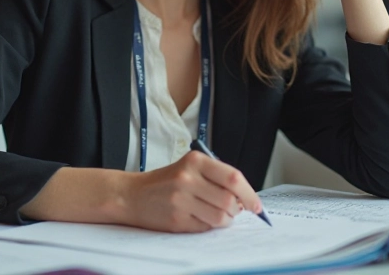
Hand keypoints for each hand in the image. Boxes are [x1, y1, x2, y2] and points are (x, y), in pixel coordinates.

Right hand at [121, 151, 262, 232]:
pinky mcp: (176, 219)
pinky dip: (208, 226)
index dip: (249, 194)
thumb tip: (244, 199)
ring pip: (220, 217)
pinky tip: (199, 218)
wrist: (132, 195)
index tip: (256, 205)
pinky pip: (205, 227)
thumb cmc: (166, 182)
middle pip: (229, 200)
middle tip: (234, 210)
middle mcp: (187, 178)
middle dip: (237, 209)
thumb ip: (216, 178)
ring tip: (216, 215)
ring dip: (225, 220)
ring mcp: (181, 199)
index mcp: (195, 161)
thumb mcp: (190, 169)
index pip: (233, 177)